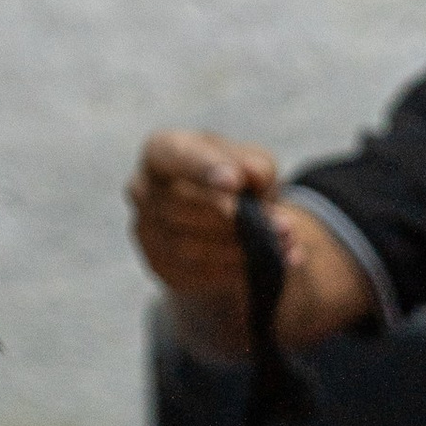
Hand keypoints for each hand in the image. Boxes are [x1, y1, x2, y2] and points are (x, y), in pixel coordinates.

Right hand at [128, 128, 281, 297]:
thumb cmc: (236, 181)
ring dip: (241, 249)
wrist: (224, 225)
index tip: (233, 181)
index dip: (203, 168)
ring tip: (283, 245)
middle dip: (237, 218)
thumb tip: (252, 175)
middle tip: (283, 226)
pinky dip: (235, 271)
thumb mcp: (252, 164)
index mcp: (162, 151)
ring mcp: (146, 231)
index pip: (174, 156)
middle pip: (185, 206)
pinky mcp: (159, 266)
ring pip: (190, 246)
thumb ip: (255, 165)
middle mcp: (143, 190)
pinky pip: (196, 274)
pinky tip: (266, 264)